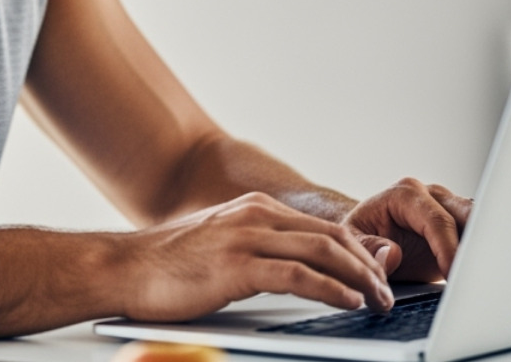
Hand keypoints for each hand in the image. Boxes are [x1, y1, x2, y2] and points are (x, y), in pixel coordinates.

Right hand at [119, 192, 394, 320]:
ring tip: (378, 300)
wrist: (122, 268)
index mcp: (255, 209)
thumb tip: (299, 269)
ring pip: (322, 251)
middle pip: (331, 236)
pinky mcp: (235, 265)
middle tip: (388, 292)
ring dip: (359, 278)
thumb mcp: (223, 247)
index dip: (358, 253)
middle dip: (367, 266)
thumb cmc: (168, 265)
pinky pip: (297, 275)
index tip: (379, 276)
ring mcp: (245, 236)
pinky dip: (331, 288)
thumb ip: (262, 251)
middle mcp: (255, 215)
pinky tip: (348, 302)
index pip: (322, 228)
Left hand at [344, 178, 472, 282]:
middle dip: (476, 243)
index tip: (453, 273)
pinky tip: (481, 274)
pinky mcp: (459, 227)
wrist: (366, 234)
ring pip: (480, 224)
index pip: (438, 220)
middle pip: (469, 215)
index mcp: (406, 194)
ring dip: (484, 249)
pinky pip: (478, 238)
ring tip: (484, 275)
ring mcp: (449, 209)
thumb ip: (368, 247)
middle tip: (479, 273)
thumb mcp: (351, 242)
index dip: (448, 249)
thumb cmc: (359, 236)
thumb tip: (391, 254)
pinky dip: (481, 256)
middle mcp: (432, 196)